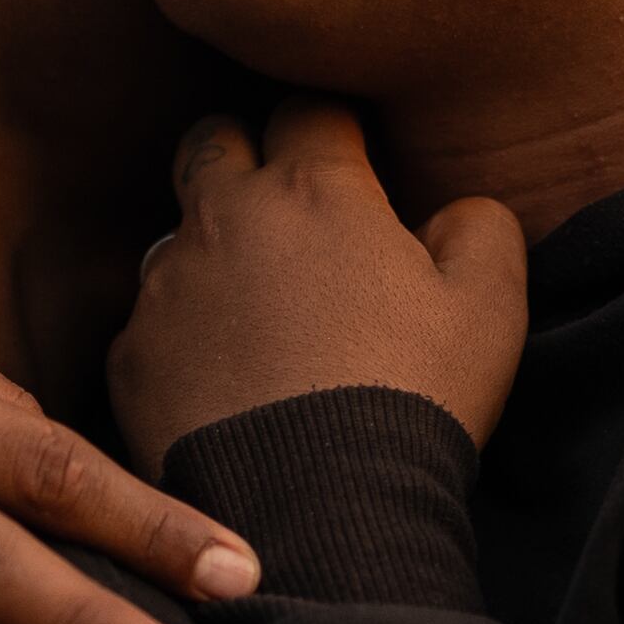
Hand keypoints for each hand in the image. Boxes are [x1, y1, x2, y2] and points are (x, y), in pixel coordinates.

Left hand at [105, 103, 530, 467]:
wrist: (318, 513)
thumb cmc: (413, 400)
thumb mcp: (493, 307)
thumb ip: (481, 227)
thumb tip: (455, 208)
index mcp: (314, 190)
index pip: (310, 110)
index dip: (334, 131)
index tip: (355, 166)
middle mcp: (224, 218)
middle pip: (213, 141)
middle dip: (243, 155)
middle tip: (284, 209)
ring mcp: (166, 287)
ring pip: (175, 235)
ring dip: (211, 252)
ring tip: (257, 313)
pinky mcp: (130, 358)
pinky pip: (149, 324)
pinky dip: (181, 338)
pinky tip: (222, 383)